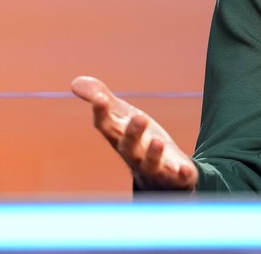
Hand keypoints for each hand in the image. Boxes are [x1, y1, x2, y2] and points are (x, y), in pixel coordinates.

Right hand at [71, 75, 197, 191]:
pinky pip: (178, 178)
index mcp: (120, 138)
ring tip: (158, 142)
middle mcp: (134, 154)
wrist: (159, 175)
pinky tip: (186, 170)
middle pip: (129, 146)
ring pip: (151, 164)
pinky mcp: (175, 176)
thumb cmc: (138, 141)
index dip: (102, 114)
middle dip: (133, 133)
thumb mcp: (121, 118)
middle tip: (140, 116)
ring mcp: (155, 168)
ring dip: (153, 154)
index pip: (106, 127)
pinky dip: (181, 175)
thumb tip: (75, 82)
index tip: (100, 99)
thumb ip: (103, 100)